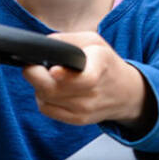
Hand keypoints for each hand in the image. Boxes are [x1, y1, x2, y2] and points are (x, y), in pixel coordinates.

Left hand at [22, 32, 152, 130]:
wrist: (125, 91)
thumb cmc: (104, 62)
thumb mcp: (92, 41)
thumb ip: (66, 40)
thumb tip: (42, 46)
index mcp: (101, 65)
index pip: (86, 78)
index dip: (66, 76)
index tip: (54, 71)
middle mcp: (94, 91)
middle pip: (52, 90)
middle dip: (34, 75)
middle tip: (33, 66)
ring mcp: (86, 108)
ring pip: (44, 99)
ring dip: (37, 86)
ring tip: (46, 76)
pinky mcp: (78, 119)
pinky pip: (46, 109)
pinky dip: (42, 98)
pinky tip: (50, 89)